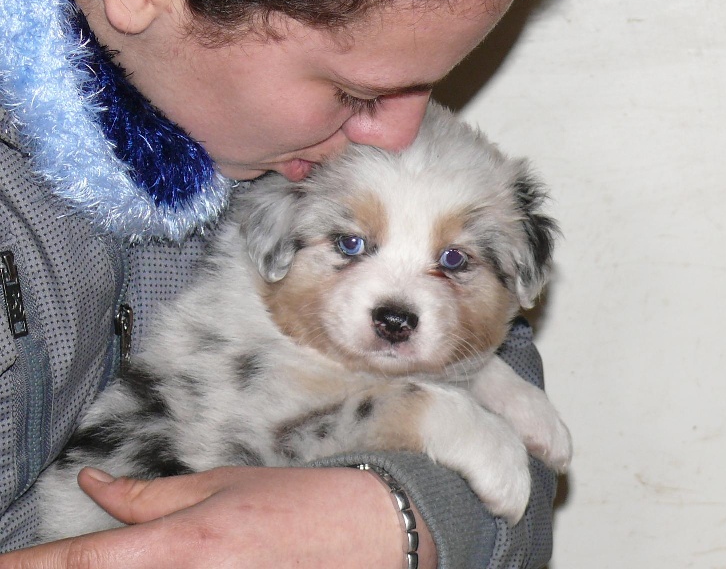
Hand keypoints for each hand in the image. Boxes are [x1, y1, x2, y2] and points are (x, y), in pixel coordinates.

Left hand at [0, 466, 435, 568]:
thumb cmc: (298, 504)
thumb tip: (93, 488)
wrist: (368, 536)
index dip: (23, 568)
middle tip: (61, 556)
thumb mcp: (221, 486)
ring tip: (133, 549)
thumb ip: (147, 496)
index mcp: (181, 546)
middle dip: (66, 568)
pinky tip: (166, 559)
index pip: (79, 564)